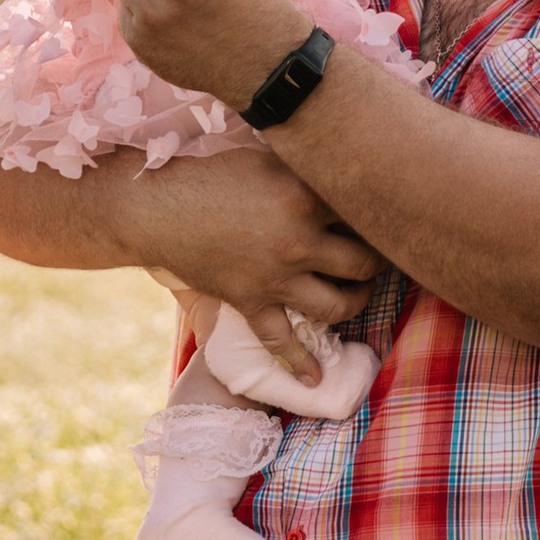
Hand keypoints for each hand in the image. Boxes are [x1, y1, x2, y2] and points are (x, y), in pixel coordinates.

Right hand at [111, 153, 383, 383]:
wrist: (157, 208)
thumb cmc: (211, 174)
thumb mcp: (267, 159)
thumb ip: (307, 172)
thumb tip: (343, 174)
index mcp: (306, 197)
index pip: (364, 213)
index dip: (376, 215)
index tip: (383, 216)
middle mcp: (299, 242)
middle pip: (363, 263)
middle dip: (377, 262)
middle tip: (379, 257)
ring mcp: (276, 278)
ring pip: (338, 306)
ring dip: (356, 303)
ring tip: (358, 294)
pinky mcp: (252, 302)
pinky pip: (282, 341)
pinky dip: (300, 364)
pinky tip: (315, 380)